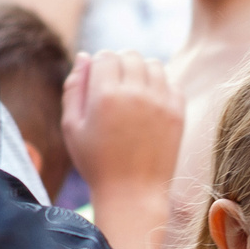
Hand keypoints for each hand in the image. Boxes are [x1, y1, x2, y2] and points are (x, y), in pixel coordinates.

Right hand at [63, 50, 182, 248]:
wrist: (132, 193)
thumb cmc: (96, 162)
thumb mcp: (72, 127)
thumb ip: (74, 88)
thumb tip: (84, 56)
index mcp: (105, 95)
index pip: (105, 56)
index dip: (99, 65)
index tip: (97, 83)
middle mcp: (135, 93)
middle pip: (130, 55)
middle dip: (120, 65)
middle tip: (114, 88)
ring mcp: (160, 102)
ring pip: (153, 64)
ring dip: (141, 72)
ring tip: (133, 93)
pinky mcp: (177, 113)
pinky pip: (171, 83)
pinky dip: (160, 87)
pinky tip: (149, 105)